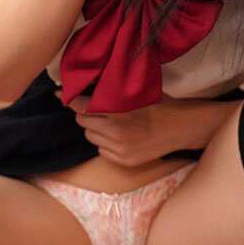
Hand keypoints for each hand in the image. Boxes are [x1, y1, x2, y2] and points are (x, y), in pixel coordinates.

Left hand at [58, 89, 240, 166]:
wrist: (184, 127)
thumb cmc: (161, 103)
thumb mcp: (137, 91)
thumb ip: (113, 90)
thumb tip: (86, 82)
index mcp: (119, 112)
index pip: (82, 106)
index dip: (69, 98)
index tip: (60, 92)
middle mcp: (117, 133)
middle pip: (82, 123)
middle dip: (84, 113)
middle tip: (92, 106)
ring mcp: (121, 150)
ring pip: (90, 138)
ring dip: (94, 129)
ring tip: (110, 120)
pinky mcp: (125, 162)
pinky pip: (102, 151)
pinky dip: (105, 142)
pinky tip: (119, 135)